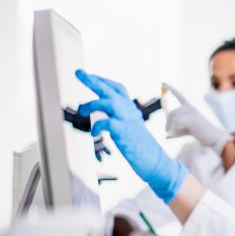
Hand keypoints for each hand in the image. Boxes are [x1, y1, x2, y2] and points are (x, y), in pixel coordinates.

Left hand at [76, 70, 186, 202]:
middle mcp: (129, 112)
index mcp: (130, 110)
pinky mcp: (126, 134)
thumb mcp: (130, 128)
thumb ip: (120, 119)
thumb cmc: (141, 148)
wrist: (156, 163)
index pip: (117, 88)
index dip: (102, 80)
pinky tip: (94, 134)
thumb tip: (106, 116)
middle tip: (78, 72)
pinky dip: (98, 126)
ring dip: (93, 104)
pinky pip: (109, 124)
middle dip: (93, 81)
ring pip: (110, 103)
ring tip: (82, 111)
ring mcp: (128, 122)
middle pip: (111, 90)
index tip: (88, 75)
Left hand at [164, 83, 231, 153]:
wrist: (214, 138)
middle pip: (172, 112)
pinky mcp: (192, 118)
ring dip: (170, 127)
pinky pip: (176, 121)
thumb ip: (176, 132)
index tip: (162, 82)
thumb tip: (165, 136)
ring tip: (172, 136)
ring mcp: (192, 112)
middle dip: (167, 123)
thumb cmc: (202, 134)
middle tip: (168, 133)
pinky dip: (173, 129)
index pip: (179, 95)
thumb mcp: (186, 132)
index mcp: (190, 108)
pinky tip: (175, 135)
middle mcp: (191, 108)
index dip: (171, 89)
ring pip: (173, 116)